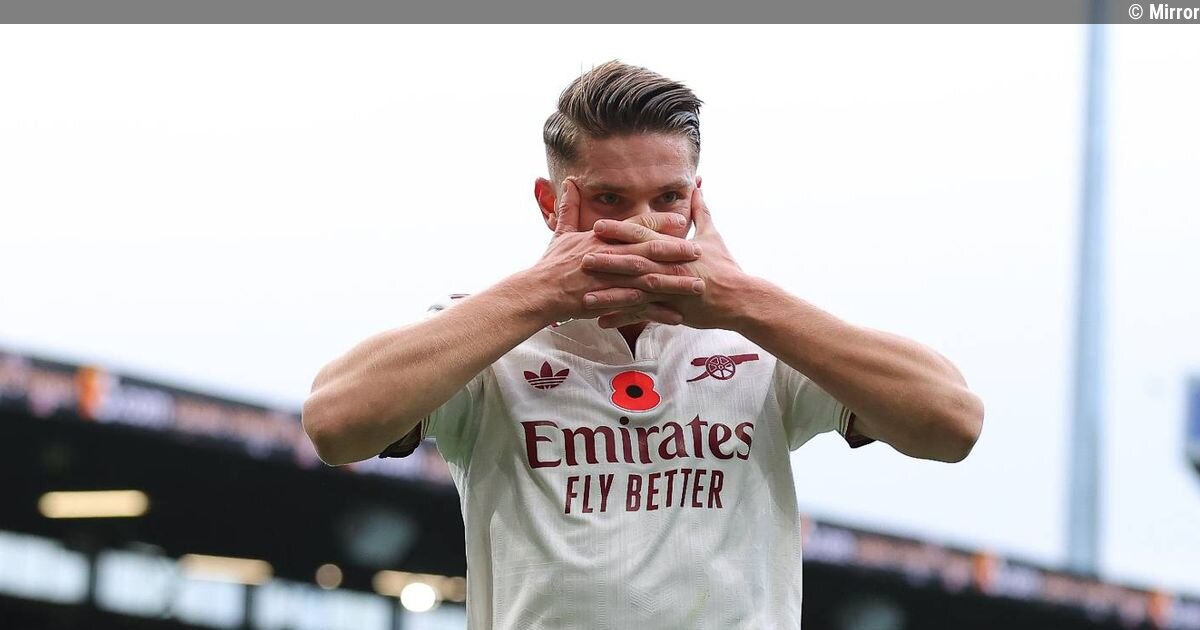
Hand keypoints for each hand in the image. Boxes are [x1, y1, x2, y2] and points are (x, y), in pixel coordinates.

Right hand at [530, 179, 706, 324]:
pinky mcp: (608, 302)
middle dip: (676, 251)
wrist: (539, 293)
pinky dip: (658, 312)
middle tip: (699, 251)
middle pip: (648, 252)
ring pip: (649, 280)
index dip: (660, 223)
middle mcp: (609, 257)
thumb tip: (568, 181)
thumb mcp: (561, 233)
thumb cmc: (551, 264)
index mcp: (601, 239)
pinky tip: (677, 315)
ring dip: (675, 283)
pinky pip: (638, 308)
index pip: (635, 227)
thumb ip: (570, 208)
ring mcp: (610, 280)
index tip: (681, 220)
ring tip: (698, 285)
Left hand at [583, 188, 746, 329]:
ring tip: (584, 295)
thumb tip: (697, 186)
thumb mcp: (713, 235)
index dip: (619, 230)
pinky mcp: (672, 309)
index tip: (597, 226)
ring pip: (635, 290)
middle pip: (633, 261)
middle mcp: (669, 267)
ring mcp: (670, 289)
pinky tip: (602, 322)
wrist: (740, 298)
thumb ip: (700, 211)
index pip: (643, 235)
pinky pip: (643, 315)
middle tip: (581, 257)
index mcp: (674, 248)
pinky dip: (622, 318)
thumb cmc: (725, 266)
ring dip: (609, 292)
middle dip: (607, 259)